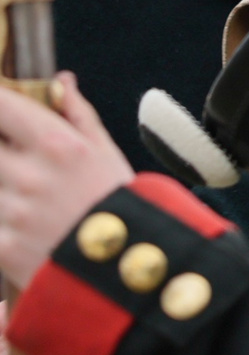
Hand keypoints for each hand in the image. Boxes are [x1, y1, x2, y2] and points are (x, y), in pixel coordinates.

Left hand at [0, 74, 134, 288]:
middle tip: (12, 161)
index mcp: (57, 143)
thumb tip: (62, 81)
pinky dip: (0, 218)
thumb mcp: (106, 153)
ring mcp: (11, 211)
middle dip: (0, 151)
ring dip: (0, 186)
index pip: (0, 105)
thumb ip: (78, 114)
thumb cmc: (120, 206)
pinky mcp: (1, 246)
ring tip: (21, 193)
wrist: (129, 273)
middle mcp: (29, 173)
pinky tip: (18, 221)